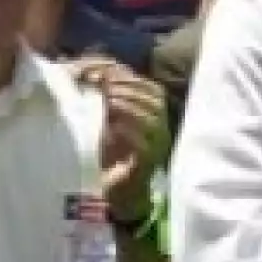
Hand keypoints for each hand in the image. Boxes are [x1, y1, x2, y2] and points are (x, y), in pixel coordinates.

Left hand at [75, 60, 168, 215]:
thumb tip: (99, 72)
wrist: (116, 189)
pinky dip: (130, 133)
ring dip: (131, 108)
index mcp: (155, 117)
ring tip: (110, 101)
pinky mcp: (148, 165)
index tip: (110, 74)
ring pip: (153, 121)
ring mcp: (158, 148)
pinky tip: (114, 126)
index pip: (155, 90)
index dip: (134, 79)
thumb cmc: (112, 152)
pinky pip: (145, 147)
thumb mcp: (110, 120)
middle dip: (131, 90)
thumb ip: (110, 99)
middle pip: (156, 102)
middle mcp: (162, 131)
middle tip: (107, 87)